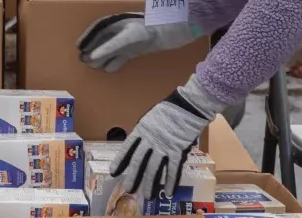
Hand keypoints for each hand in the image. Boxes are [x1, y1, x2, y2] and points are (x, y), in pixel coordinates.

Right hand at [77, 13, 203, 72]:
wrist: (174, 29)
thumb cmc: (151, 28)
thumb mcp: (128, 37)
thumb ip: (111, 47)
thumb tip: (92, 56)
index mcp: (118, 22)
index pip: (98, 28)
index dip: (88, 37)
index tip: (78, 47)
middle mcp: (122, 29)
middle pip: (104, 40)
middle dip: (93, 50)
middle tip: (83, 61)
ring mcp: (131, 39)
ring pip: (112, 49)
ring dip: (103, 58)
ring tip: (93, 67)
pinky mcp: (139, 48)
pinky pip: (123, 55)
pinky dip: (115, 62)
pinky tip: (109, 69)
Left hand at [112, 75, 225, 198]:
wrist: (187, 106)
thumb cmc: (169, 109)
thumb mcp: (150, 117)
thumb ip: (144, 132)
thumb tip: (139, 144)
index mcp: (141, 130)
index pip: (127, 148)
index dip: (120, 161)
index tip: (113, 172)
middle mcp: (150, 140)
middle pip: (138, 161)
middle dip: (133, 176)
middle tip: (128, 189)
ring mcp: (163, 146)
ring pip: (154, 169)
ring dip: (150, 184)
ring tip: (147, 196)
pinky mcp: (177, 150)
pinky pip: (172, 169)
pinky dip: (170, 181)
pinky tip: (168, 192)